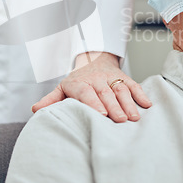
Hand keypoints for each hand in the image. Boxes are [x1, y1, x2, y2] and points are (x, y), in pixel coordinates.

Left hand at [32, 52, 151, 122]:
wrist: (93, 62)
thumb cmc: (77, 82)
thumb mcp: (62, 88)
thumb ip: (51, 100)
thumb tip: (35, 110)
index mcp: (80, 83)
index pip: (86, 92)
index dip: (93, 103)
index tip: (101, 114)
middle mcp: (97, 79)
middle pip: (106, 93)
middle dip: (114, 106)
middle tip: (120, 120)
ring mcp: (112, 78)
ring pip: (121, 89)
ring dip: (129, 103)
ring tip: (134, 117)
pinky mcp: (124, 78)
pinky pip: (133, 85)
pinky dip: (141, 94)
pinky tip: (147, 105)